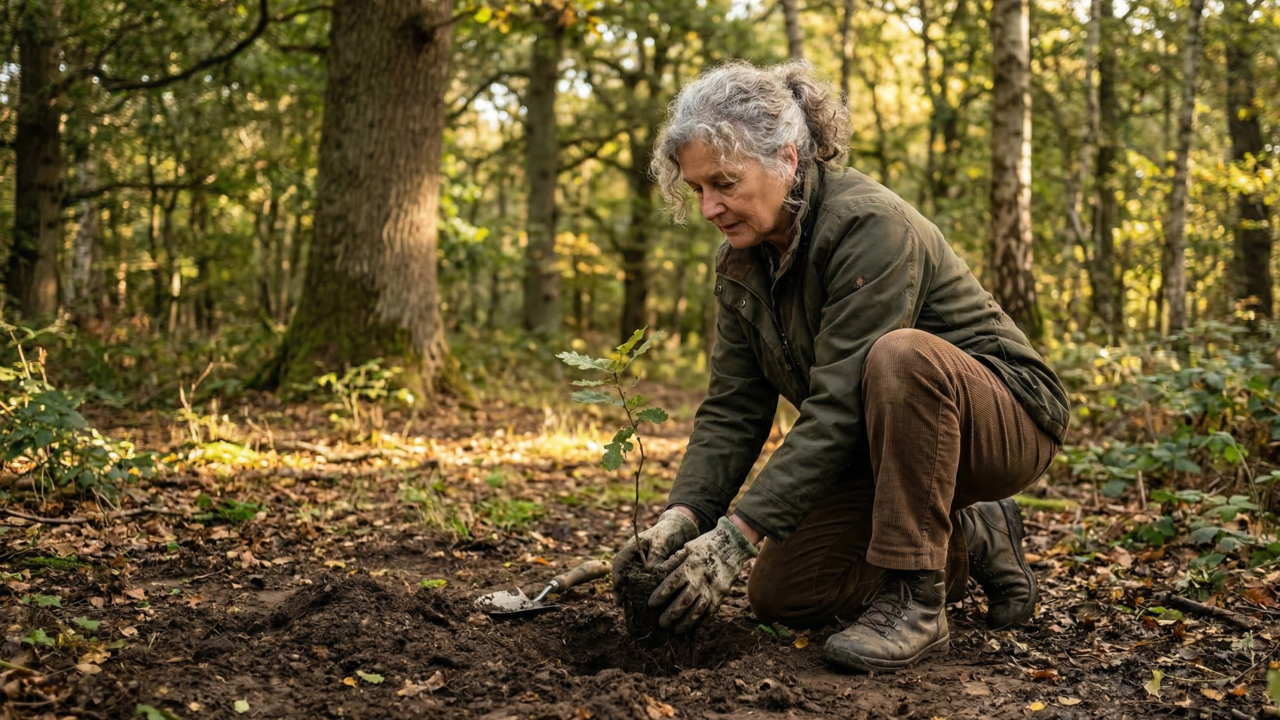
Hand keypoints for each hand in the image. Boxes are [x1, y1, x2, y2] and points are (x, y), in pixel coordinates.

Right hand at [612, 508, 699, 600]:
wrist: (679, 529)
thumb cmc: (668, 532)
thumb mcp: (661, 541)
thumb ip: (655, 554)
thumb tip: (651, 571)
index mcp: (632, 547)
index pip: (619, 562)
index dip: (616, 576)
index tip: (617, 589)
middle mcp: (634, 556)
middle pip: (622, 573)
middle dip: (620, 588)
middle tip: (620, 602)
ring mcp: (641, 563)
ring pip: (631, 578)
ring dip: (629, 590)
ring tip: (627, 605)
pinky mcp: (649, 569)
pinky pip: (642, 580)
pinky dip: (640, 589)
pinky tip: (641, 600)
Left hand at [647, 516, 758, 633]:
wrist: (733, 545)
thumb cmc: (706, 544)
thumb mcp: (688, 547)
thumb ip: (673, 561)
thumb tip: (656, 570)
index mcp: (690, 565)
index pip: (672, 584)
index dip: (660, 596)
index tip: (651, 604)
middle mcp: (701, 578)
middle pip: (684, 601)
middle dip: (671, 614)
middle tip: (661, 623)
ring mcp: (713, 588)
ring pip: (698, 610)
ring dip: (686, 622)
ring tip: (675, 629)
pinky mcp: (722, 594)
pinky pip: (711, 611)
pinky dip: (701, 620)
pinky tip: (692, 626)